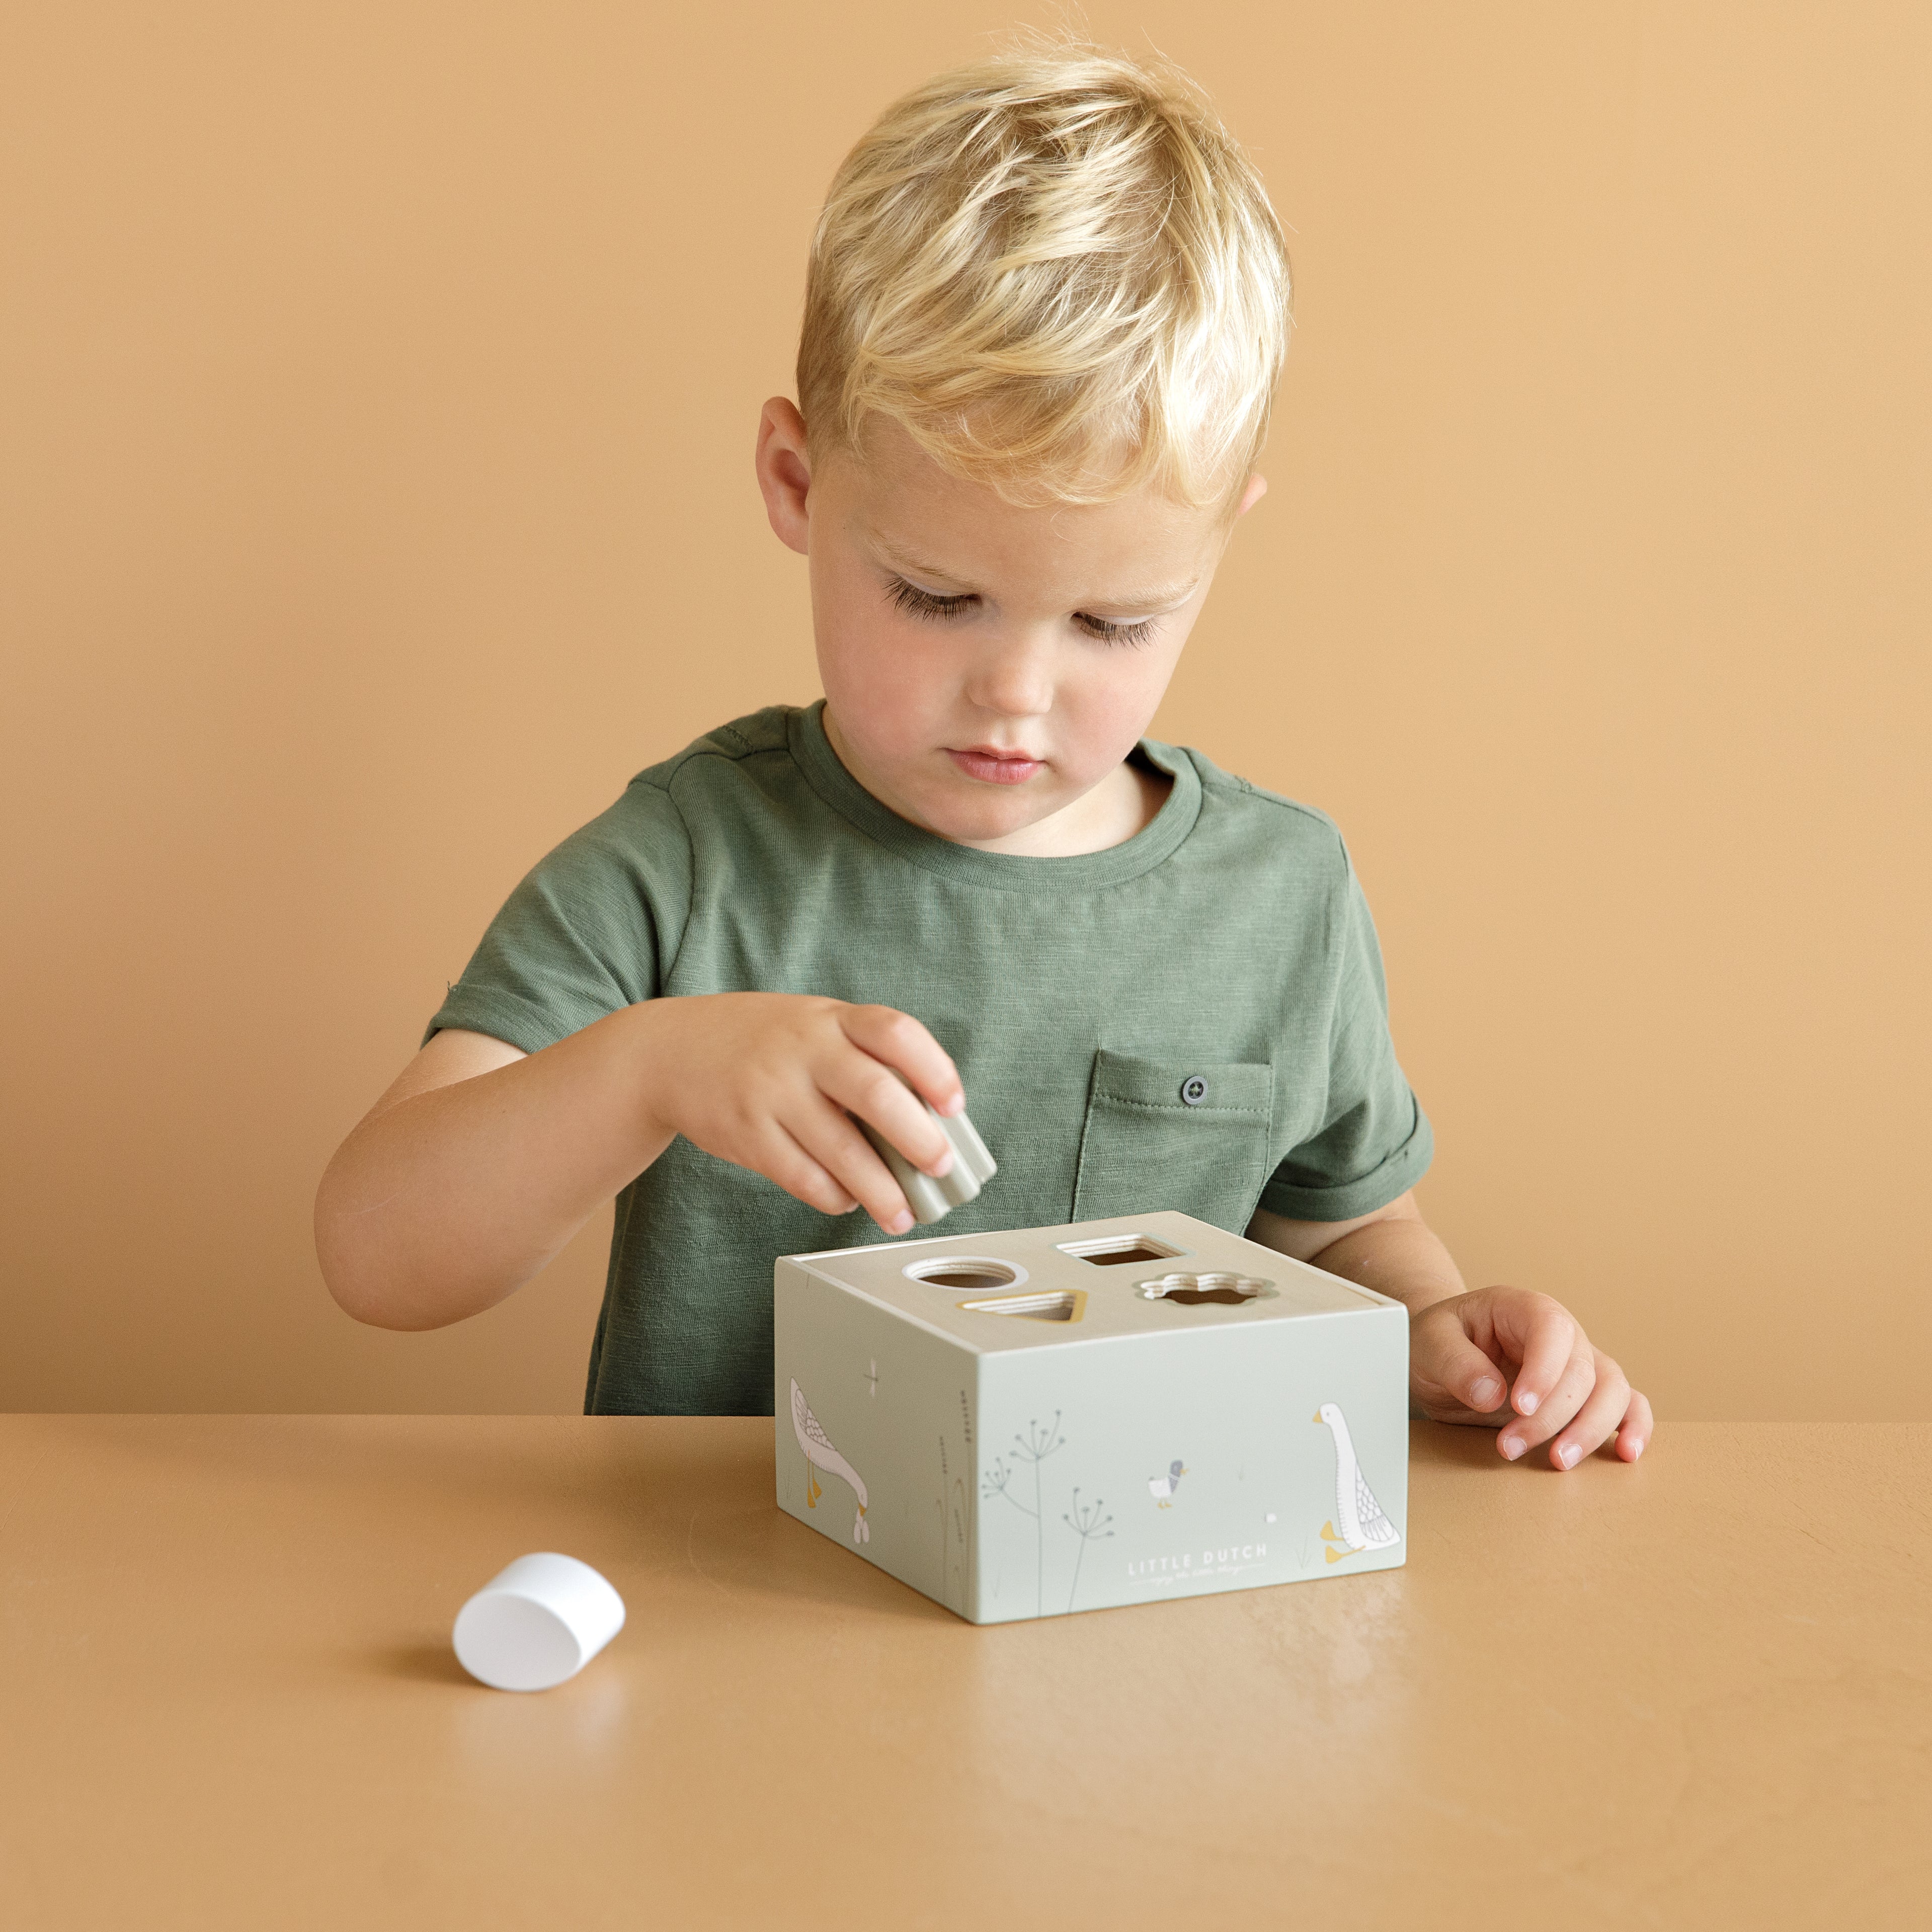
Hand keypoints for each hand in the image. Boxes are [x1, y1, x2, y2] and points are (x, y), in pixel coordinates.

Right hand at [632, 993, 963, 1235]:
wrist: (667, 1051)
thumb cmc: (758, 1042)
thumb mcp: (811, 1024)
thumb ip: (861, 1056)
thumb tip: (924, 1121)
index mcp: (830, 1017)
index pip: (895, 1031)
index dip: (934, 1068)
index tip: (954, 1104)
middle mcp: (803, 1050)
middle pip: (876, 1094)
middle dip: (918, 1140)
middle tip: (939, 1169)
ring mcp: (772, 1093)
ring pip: (842, 1152)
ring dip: (882, 1191)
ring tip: (902, 1214)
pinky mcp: (748, 1135)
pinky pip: (803, 1177)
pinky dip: (834, 1197)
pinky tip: (849, 1201)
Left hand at [1409, 1286, 1651, 1468]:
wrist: (1445, 1355)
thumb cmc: (1440, 1341)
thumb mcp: (1429, 1342)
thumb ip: (1455, 1362)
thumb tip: (1491, 1395)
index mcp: (1524, 1308)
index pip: (1552, 1329)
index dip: (1543, 1370)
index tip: (1518, 1407)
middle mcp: (1562, 1334)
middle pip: (1582, 1370)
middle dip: (1551, 1416)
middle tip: (1510, 1446)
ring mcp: (1581, 1363)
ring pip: (1613, 1390)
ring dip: (1590, 1429)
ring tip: (1557, 1461)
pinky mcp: (1587, 1395)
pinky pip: (1628, 1405)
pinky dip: (1634, 1427)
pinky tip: (1625, 1453)